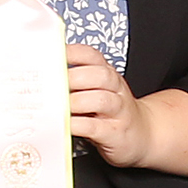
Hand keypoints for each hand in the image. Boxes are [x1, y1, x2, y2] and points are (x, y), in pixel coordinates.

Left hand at [63, 44, 150, 165]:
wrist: (143, 134)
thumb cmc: (111, 112)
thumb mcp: (99, 91)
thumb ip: (77, 82)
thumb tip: (44, 77)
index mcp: (108, 74)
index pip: (92, 56)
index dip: (73, 52)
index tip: (52, 55)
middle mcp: (116, 89)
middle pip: (100, 75)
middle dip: (74, 77)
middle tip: (52, 84)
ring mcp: (118, 111)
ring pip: (101, 99)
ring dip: (76, 101)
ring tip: (58, 106)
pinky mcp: (115, 133)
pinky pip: (96, 127)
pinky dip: (78, 124)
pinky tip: (65, 124)